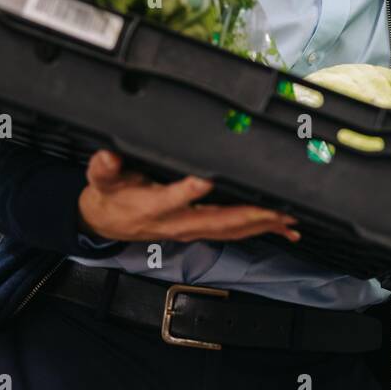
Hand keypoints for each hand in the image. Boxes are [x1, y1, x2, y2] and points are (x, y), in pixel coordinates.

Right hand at [77, 150, 298, 244]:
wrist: (107, 223)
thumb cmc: (111, 198)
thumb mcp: (100, 180)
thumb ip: (104, 168)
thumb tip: (106, 156)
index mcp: (155, 207)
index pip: (173, 199)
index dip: (189, 191)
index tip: (206, 180)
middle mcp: (179, 223)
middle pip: (218, 221)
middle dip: (250, 215)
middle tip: (277, 208)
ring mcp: (193, 230)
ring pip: (233, 230)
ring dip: (263, 225)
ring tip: (290, 218)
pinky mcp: (202, 231)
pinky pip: (236, 234)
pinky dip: (262, 231)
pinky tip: (286, 230)